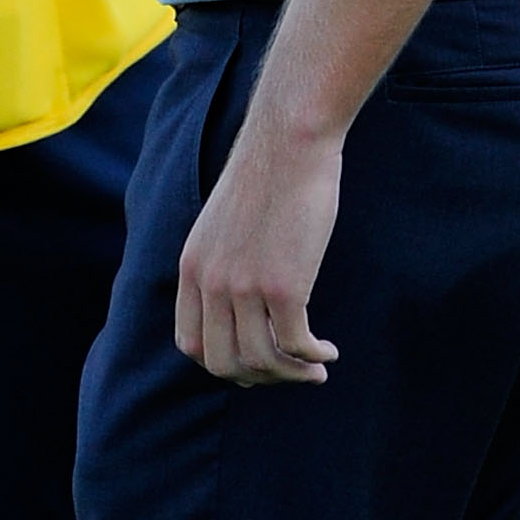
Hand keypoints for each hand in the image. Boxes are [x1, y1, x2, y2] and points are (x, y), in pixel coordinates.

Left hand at [174, 107, 342, 385]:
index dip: (221, 363)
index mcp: (192, 268)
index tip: (252, 361)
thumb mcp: (223, 223)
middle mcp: (211, 283)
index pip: (191, 342)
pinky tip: (328, 352)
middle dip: (258, 377)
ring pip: (262, 360)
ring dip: (291, 374)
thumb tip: (243, 298)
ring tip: (316, 369)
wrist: (289, 142)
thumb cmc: (268, 175)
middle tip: (287, 373)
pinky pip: (295, 344)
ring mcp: (245, 287)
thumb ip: (222, 261)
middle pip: (223, 362)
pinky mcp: (284, 286)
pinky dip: (313, 357)